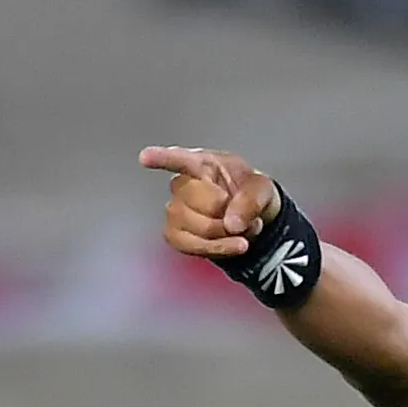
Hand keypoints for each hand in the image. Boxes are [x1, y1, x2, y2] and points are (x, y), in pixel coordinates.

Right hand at [140, 146, 280, 259]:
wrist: (249, 220)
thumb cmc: (250, 195)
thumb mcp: (262, 190)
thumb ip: (251, 201)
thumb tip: (230, 224)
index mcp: (203, 164)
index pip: (179, 159)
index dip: (162, 158)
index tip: (145, 157)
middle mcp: (183, 185)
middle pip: (198, 201)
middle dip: (227, 215)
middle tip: (245, 217)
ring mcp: (175, 211)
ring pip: (197, 228)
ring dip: (226, 235)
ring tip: (241, 230)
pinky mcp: (174, 234)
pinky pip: (190, 246)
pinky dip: (216, 249)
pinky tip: (230, 245)